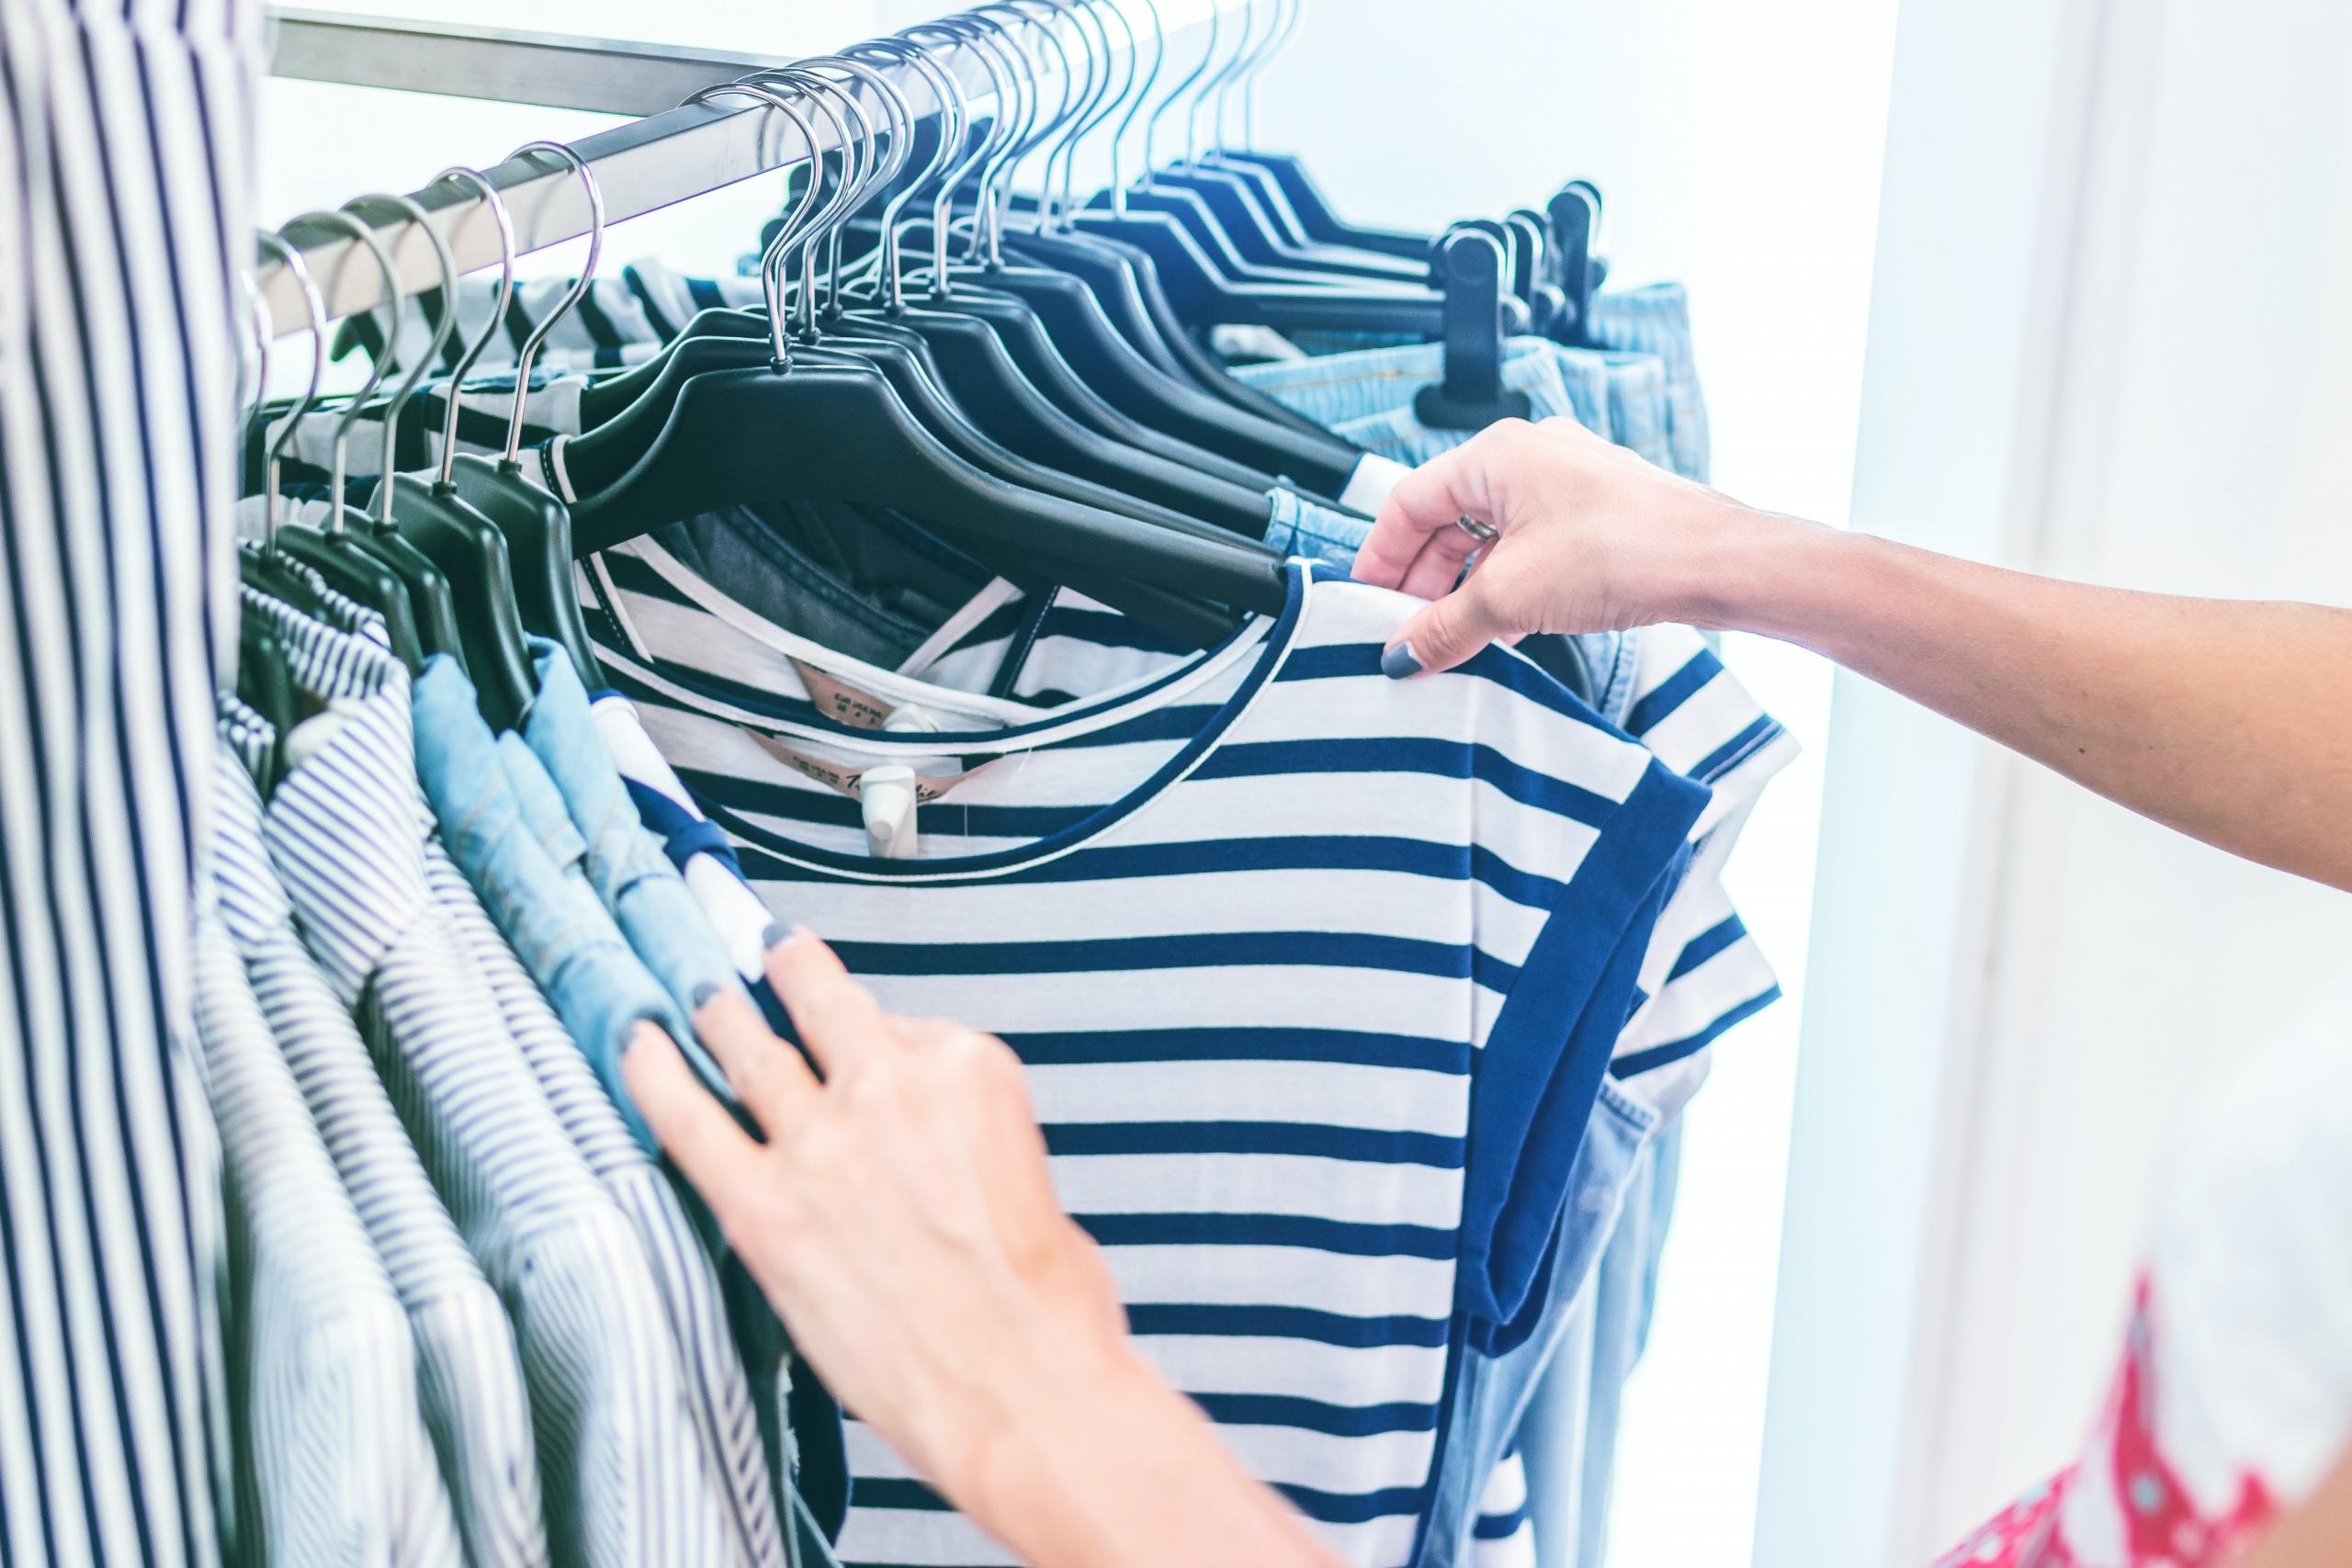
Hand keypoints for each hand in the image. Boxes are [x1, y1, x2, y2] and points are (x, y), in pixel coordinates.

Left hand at [623, 935, 1345, 1567]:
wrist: (1024, 1392)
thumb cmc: (1044, 1309)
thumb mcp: (1028, 1177)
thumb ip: (958, 1138)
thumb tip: (917, 1148)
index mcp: (969, 1069)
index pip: (899, 1024)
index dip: (874, 1038)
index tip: (855, 1035)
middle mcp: (889, 1086)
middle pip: (816, 1000)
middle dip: (782, 967)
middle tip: (757, 950)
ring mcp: (820, 1143)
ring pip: (746, 1045)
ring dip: (713, 1008)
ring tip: (692, 987)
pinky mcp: (766, 1209)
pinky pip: (688, 1120)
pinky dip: (653, 1075)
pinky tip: (633, 1044)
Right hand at [1352, 414, 1774, 675]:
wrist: (1716, 563)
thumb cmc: (1627, 549)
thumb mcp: (1510, 597)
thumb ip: (1444, 627)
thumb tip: (1402, 652)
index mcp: (1497, 455)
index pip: (1409, 502)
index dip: (1381, 556)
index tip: (1367, 601)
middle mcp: (1532, 459)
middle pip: (1448, 520)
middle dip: (1424, 579)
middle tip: (1406, 630)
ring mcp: (1569, 485)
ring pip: (1491, 538)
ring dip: (1466, 588)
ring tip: (1452, 638)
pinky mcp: (1598, 516)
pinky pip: (1530, 548)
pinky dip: (1507, 586)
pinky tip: (1503, 627)